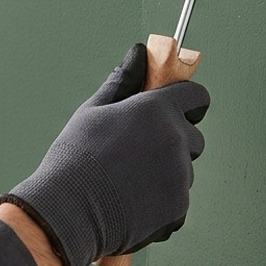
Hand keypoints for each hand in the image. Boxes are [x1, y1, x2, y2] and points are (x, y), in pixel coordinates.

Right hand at [0, 44, 208, 265]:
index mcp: (157, 110)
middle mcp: (176, 140)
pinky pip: (178, 199)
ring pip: (185, 170)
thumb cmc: (75, 158)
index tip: (174, 108)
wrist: (68, 212)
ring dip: (167, 173)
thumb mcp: (94, 111)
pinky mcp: (179, 207)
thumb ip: (123, 80)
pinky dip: (162, 201)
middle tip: (139, 151)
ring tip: (128, 181)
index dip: (187, 102)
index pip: (198, 96)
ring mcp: (181, 175)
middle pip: (194, 136)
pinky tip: (132, 203)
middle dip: (175, 140)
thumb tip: (138, 53)